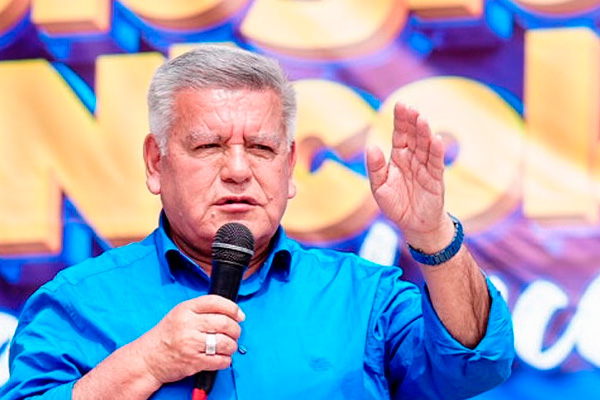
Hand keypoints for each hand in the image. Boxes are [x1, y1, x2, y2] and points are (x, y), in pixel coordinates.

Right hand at [134, 295, 243, 384]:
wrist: (148, 358)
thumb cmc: (167, 335)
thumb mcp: (180, 313)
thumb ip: (202, 310)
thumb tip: (231, 312)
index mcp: (185, 309)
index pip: (215, 302)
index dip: (232, 308)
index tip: (239, 315)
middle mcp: (188, 325)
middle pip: (224, 323)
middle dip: (236, 329)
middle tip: (235, 333)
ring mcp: (190, 344)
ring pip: (225, 343)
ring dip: (232, 346)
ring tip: (229, 346)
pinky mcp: (193, 362)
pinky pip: (220, 360)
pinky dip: (226, 360)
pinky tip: (222, 357)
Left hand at [366, 103, 452, 250]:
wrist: (414, 225)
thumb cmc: (396, 205)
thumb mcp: (379, 188)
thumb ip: (376, 168)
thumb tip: (371, 147)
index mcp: (398, 157)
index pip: (400, 134)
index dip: (400, 120)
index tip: (400, 104)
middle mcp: (413, 158)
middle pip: (413, 136)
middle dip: (412, 122)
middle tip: (411, 108)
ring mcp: (425, 167)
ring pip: (425, 146)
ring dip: (424, 133)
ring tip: (422, 120)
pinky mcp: (435, 179)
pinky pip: (436, 163)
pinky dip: (437, 152)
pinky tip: (437, 139)